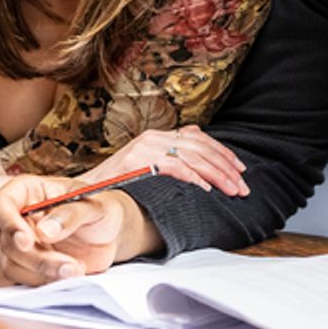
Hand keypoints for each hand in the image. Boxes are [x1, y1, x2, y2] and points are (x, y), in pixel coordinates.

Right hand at [0, 176, 159, 285]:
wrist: (111, 232)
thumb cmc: (102, 209)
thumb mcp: (95, 205)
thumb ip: (71, 214)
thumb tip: (43, 231)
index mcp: (29, 191)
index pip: (2, 204)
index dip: (9, 223)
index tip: (27, 241)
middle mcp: (19, 217)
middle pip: (8, 241)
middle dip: (37, 257)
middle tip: (68, 265)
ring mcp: (23, 243)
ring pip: (14, 264)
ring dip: (43, 272)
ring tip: (77, 269)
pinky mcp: (30, 265)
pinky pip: (26, 278)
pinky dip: (47, 281)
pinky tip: (73, 273)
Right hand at [87, 125, 248, 196]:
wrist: (85, 192)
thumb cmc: (118, 184)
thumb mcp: (147, 165)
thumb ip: (170, 155)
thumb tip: (198, 147)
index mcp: (158, 136)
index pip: (199, 138)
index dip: (222, 153)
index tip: (240, 169)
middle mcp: (153, 137)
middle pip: (200, 148)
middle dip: (226, 167)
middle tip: (242, 186)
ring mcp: (145, 147)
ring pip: (192, 157)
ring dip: (217, 175)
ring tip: (232, 190)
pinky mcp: (139, 161)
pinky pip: (174, 167)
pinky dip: (194, 178)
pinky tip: (207, 190)